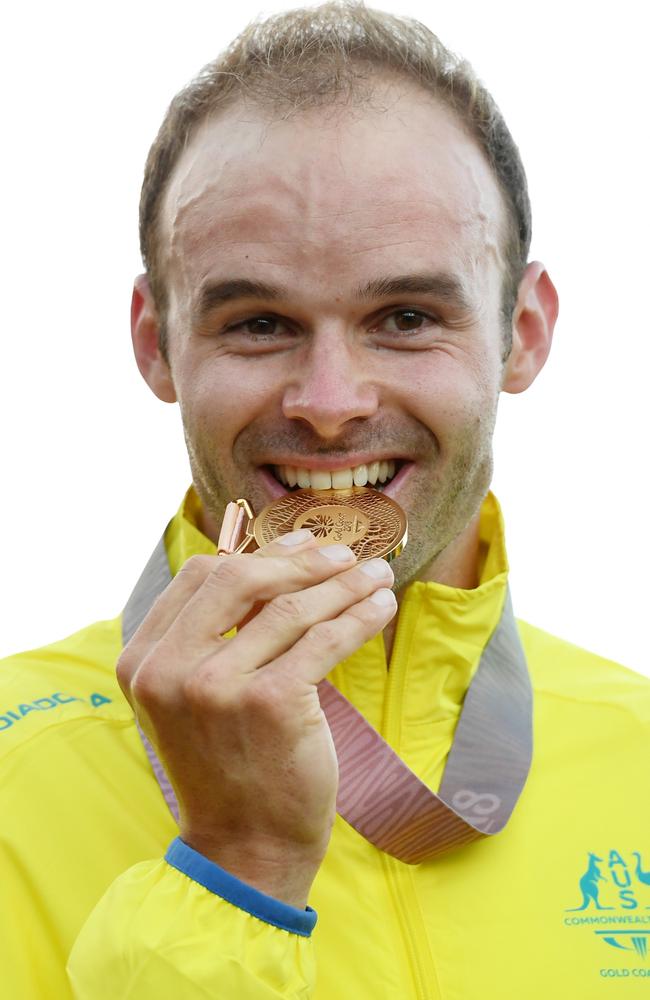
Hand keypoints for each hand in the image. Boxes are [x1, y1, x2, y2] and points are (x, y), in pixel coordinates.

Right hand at [117, 530, 396, 906]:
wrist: (244, 848)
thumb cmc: (229, 766)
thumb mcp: (197, 697)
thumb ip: (219, 635)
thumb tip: (275, 561)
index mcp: (144, 660)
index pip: (201, 576)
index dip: (257, 553)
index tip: (300, 545)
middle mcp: (170, 669)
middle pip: (240, 578)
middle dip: (301, 560)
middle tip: (345, 554)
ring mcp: (217, 686)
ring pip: (290, 608)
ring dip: (342, 585)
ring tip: (375, 576)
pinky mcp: (270, 704)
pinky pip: (324, 640)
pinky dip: (359, 618)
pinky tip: (380, 608)